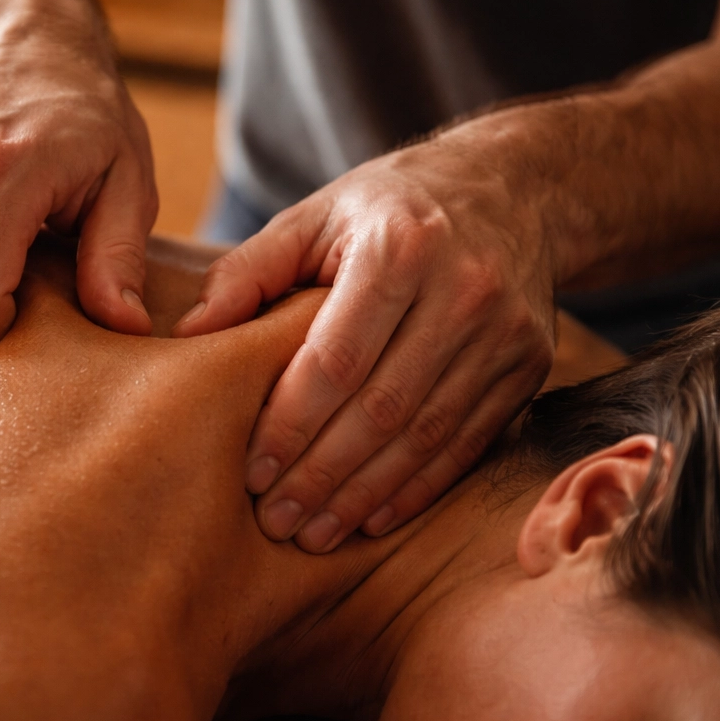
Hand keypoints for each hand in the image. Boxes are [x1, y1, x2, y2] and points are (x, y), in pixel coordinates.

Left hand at [172, 134, 557, 550]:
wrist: (514, 188)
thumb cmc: (389, 206)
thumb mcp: (316, 214)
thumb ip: (249, 270)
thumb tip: (189, 332)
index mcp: (399, 248)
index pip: (336, 359)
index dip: (291, 423)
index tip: (251, 472)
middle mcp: (463, 291)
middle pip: (382, 408)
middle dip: (322, 475)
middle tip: (275, 520)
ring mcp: (505, 333)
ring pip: (426, 436)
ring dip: (365, 496)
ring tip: (314, 532)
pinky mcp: (530, 365)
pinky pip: (468, 443)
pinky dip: (418, 489)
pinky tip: (372, 518)